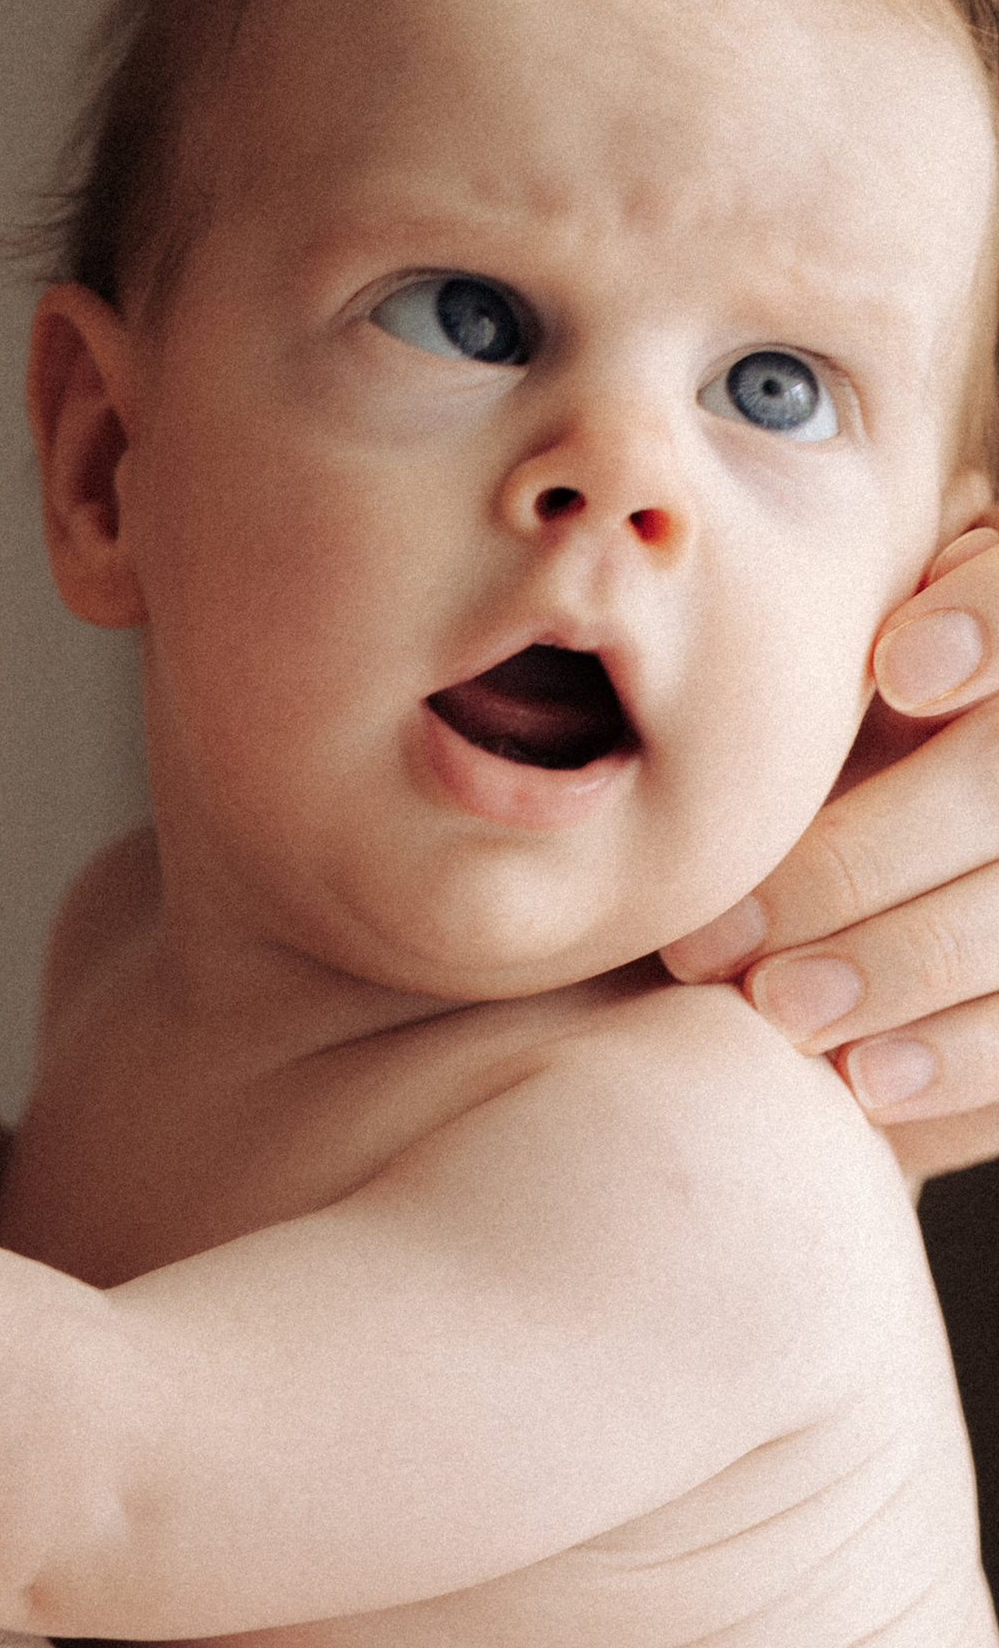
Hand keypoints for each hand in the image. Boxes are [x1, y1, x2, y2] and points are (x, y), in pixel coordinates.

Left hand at [662, 524, 998, 1176]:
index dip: (991, 618)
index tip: (895, 669)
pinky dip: (957, 1056)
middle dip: (862, 859)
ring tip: (776, 1009)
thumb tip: (679, 566)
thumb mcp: (773, 707)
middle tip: (714, 939)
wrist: (815, 962)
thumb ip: (769, 646)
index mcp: (988, 652)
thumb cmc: (772, 795)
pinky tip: (860, 1080)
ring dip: (899, 962)